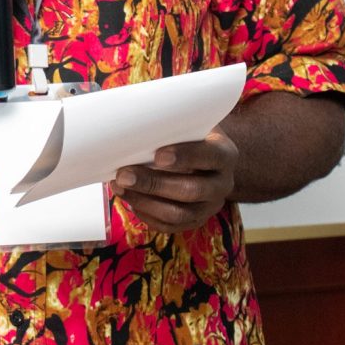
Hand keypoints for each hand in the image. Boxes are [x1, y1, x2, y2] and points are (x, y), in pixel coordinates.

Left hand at [110, 128, 237, 232]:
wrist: (202, 156)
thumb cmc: (189, 133)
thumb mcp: (189, 122)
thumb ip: (172, 122)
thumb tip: (137, 118)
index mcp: (225, 154)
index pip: (209, 156)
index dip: (185, 156)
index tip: (158, 155)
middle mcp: (223, 184)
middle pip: (191, 190)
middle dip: (153, 183)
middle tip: (124, 174)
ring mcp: (210, 206)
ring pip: (179, 213)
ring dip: (144, 201)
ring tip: (120, 187)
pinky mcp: (195, 221)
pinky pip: (171, 226)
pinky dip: (147, 214)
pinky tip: (129, 199)